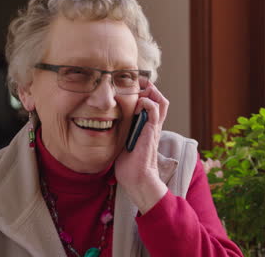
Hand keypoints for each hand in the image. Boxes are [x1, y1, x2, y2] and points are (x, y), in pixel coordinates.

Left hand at [115, 82, 168, 213]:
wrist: (137, 179)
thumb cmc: (129, 166)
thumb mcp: (123, 143)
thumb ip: (121, 132)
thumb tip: (103, 126)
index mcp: (147, 127)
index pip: (153, 103)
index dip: (146, 93)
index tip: (133, 88)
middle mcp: (153, 125)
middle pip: (161, 99)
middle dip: (150, 88)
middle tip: (137, 85)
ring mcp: (154, 127)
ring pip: (161, 101)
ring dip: (150, 93)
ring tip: (139, 93)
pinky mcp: (151, 131)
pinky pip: (154, 110)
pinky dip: (146, 102)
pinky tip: (137, 105)